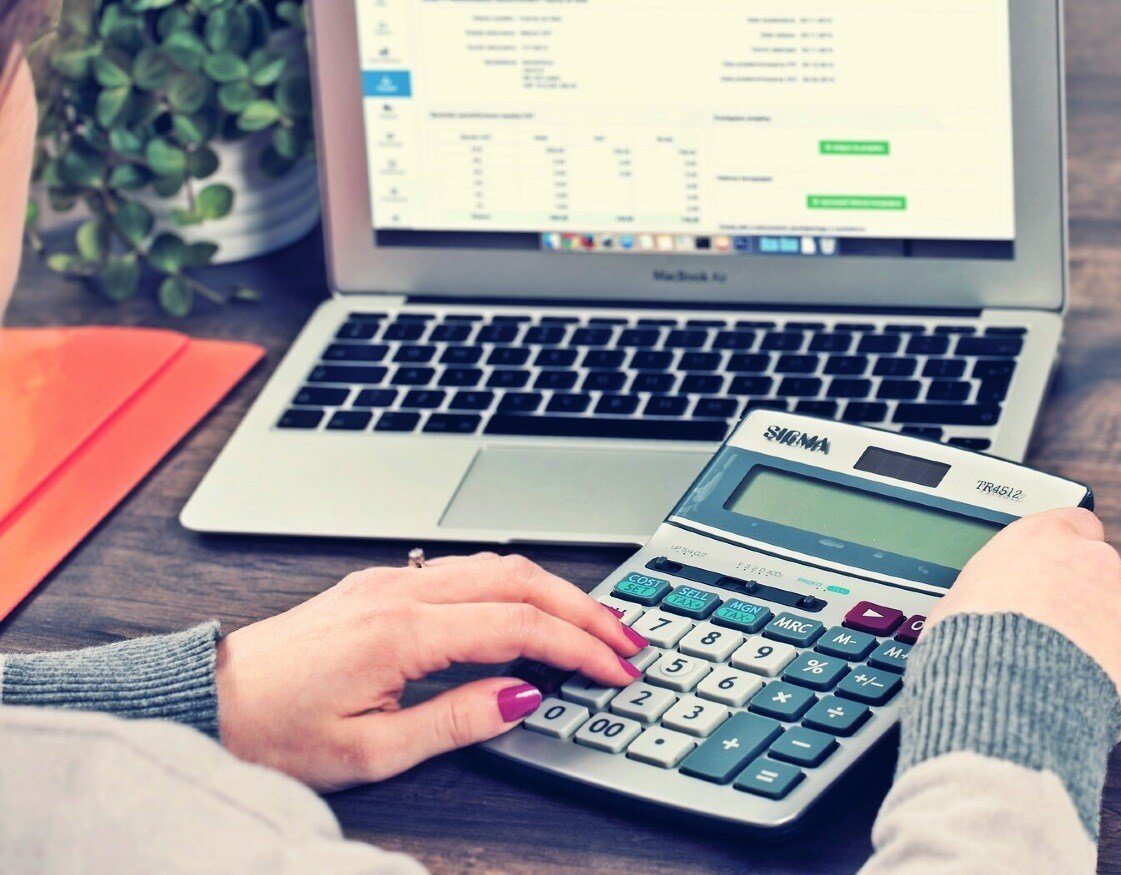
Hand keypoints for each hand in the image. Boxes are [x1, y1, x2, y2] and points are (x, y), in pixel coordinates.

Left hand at [215, 553, 646, 790]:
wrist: (205, 702)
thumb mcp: (370, 752)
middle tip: (628, 641)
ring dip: (554, 591)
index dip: (580, 648)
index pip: (520, 626)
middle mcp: (398, 592)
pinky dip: (516, 587)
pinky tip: (532, 611)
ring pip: (496, 565)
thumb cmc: (272, 733)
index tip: (617, 671)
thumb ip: (456, 720)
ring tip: (595, 624)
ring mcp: (388, 581)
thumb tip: (524, 697)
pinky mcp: (378, 586)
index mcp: (401, 632)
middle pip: (520, 579)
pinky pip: (466, 570)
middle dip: (585, 608)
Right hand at [926, 507, 1120, 738]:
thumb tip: (984, 610)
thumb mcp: (959, 601)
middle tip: (1049, 641)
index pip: (1076, 524)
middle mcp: (1095, 566)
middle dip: (1082, 607)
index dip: (1067, 552)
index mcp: (1046, 542)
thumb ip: (992, 593)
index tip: (1056, 572)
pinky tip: (1081, 707)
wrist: (1004, 701)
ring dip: (1099, 650)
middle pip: (1100, 579)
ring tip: (1060, 684)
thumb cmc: (971, 648)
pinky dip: (1116, 692)